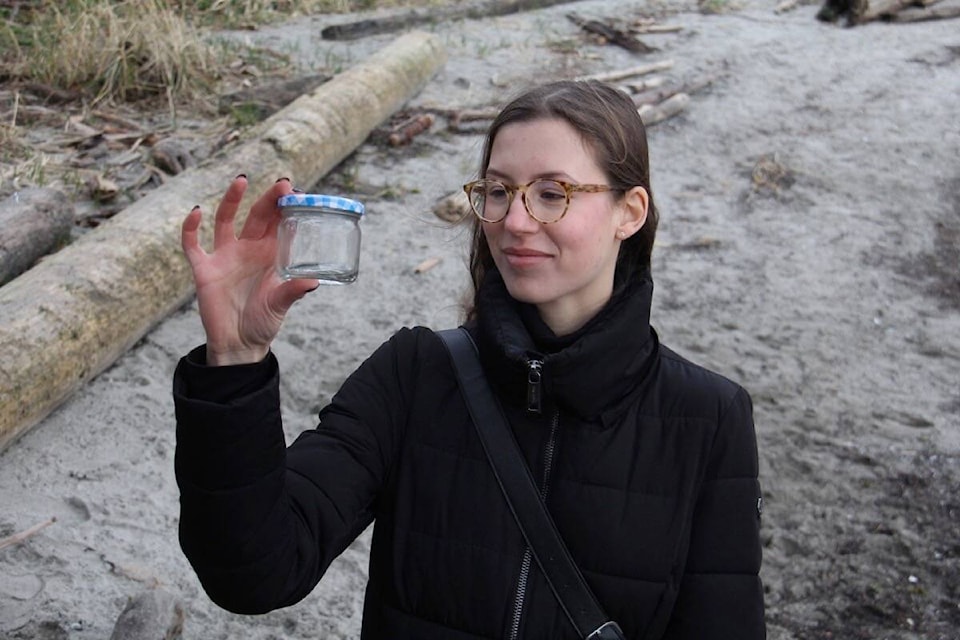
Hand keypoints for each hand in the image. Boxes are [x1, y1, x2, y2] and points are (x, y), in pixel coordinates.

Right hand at [181, 176, 318, 365]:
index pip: (279, 225)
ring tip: (241, 180)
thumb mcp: (280, 305)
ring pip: (226, 220)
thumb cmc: (263, 322)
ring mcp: (224, 257)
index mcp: (270, 256)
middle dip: (268, 199)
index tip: (297, 192)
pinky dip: (191, 228)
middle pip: (257, 217)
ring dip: (232, 200)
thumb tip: (314, 282)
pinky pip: (193, 244)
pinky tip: (196, 212)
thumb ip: (293, 291)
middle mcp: (248, 250)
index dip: (286, 208)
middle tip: (282, 183)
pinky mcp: (204, 269)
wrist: (238, 344)